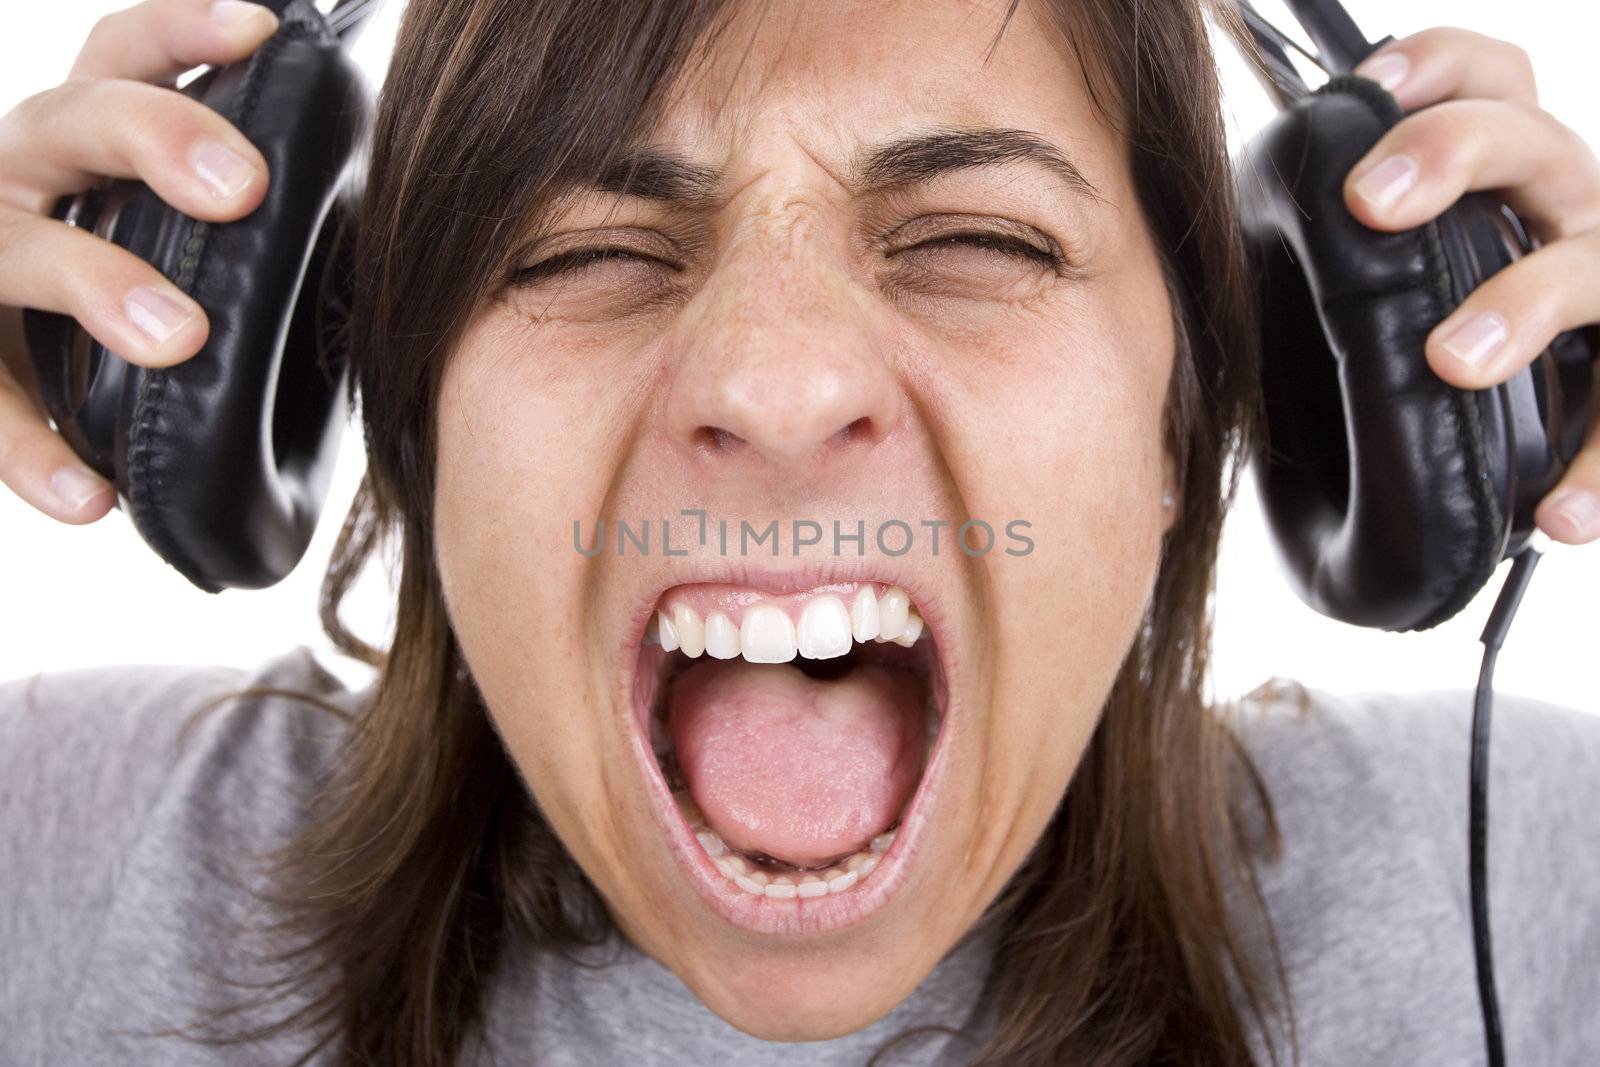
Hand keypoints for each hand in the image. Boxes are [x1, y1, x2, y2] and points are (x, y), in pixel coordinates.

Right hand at [0, 0, 277, 524]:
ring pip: (9, 246)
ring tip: (179, 338)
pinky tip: (90, 499)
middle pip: (67, 119)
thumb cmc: (127, 306)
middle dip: (153, 138)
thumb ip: (247, 238)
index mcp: (84, 144)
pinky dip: (28, 453)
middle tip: (240, 188)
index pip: (121, 56)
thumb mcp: (181, 251)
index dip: (181, 29)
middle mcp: (18, 180)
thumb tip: (378, 245)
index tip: (262, 27)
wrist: (16, 395)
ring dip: (94, 284)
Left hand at [1341, 27, 1599, 545]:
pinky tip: (1556, 515)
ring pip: (1599, 266)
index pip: (1489, 84)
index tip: (1372, 87)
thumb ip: (1294, 270)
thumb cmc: (1368, 382)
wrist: (1417, 510)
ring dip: (1528, 302)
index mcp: (1489, 188)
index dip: (1440, 67)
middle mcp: (1560, 225)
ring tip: (1453, 360)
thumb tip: (1216, 256)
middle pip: (1540, 145)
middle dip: (1454, 154)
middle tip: (1368, 207)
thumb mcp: (1319, 314)